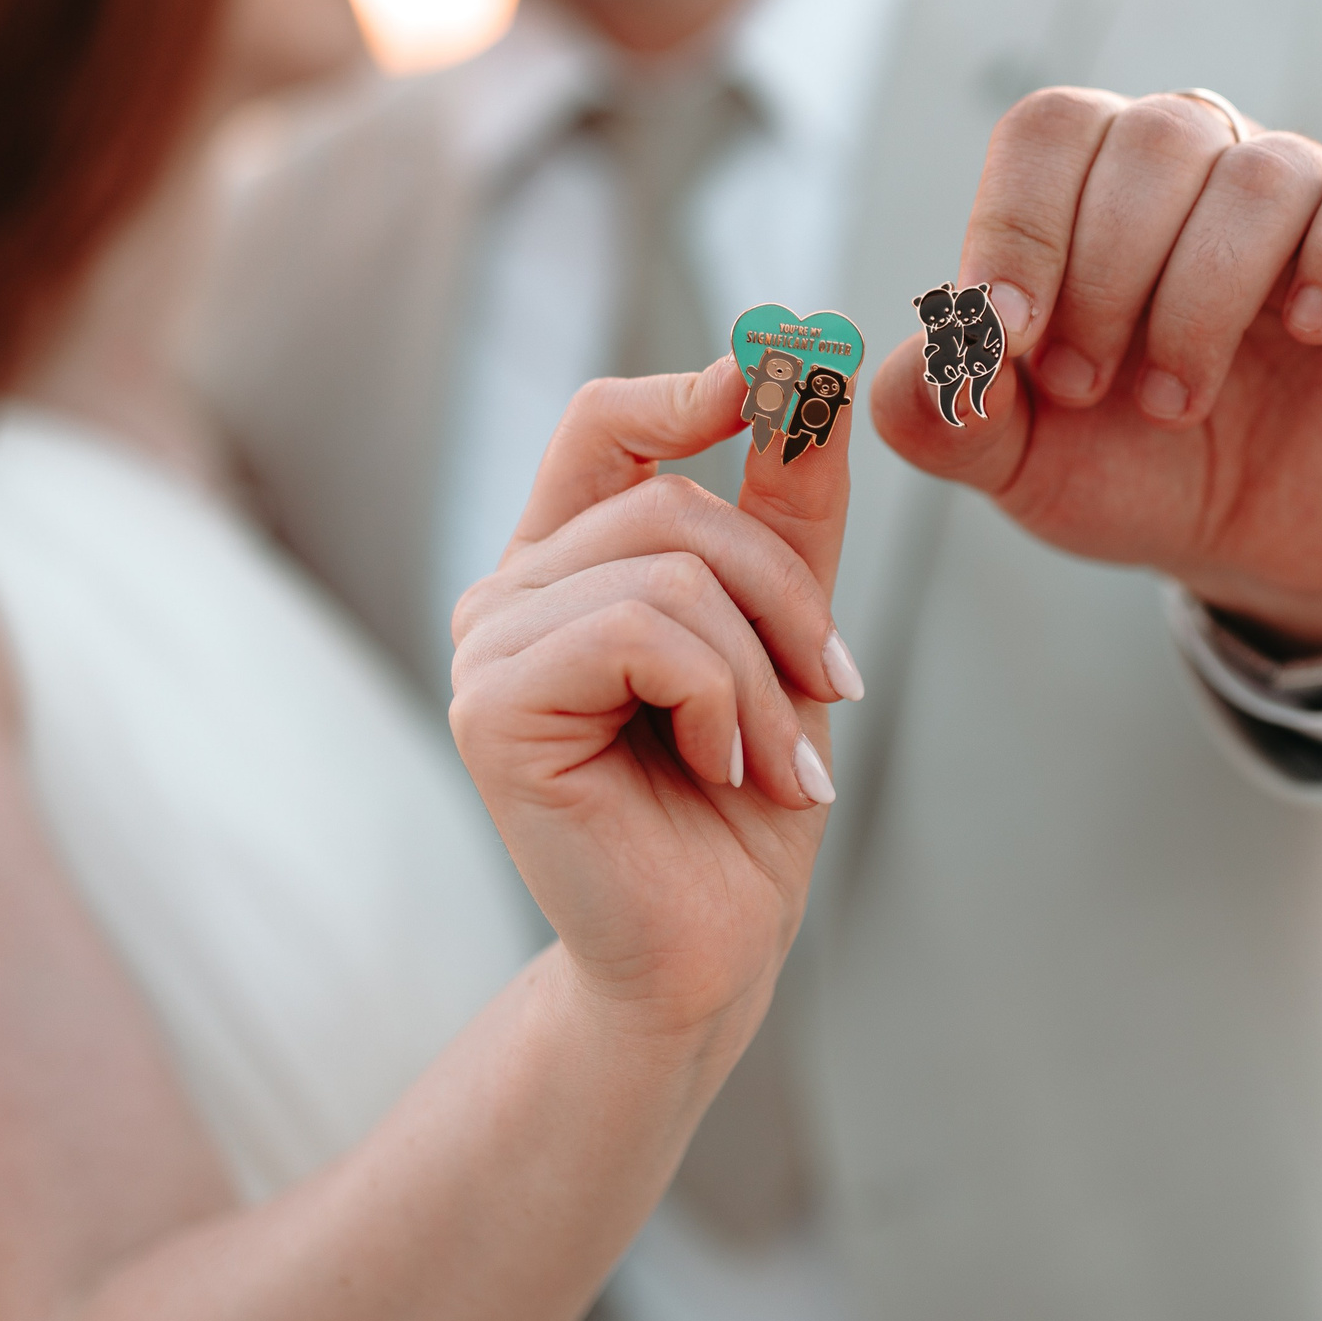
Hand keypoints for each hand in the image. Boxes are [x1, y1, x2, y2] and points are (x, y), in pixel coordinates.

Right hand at [447, 361, 855, 1041]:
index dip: (689, 388)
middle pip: (671, 502)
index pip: (605, 425)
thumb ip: (790, 510)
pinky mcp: (490, 706)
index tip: (783, 372)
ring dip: (760, 672)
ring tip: (777, 761)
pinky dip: (716, 700)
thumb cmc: (742, 805)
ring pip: (665, 571)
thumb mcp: (785, 636)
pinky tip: (718, 769)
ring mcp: (487, 647)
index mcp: (568, 564)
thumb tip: (815, 370)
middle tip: (835, 688)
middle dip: (783, 594)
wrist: (712, 950)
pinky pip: (636, 633)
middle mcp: (510, 593)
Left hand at [872, 89, 1321, 647]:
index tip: (1009, 334)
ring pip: (1259, 174)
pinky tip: (1313, 327)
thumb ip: (945, 412)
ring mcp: (1307, 190)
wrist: (1259, 544)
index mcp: (1093, 186)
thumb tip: (923, 361)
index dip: (1021, 223)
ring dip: (1205, 300)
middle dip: (1109, 278)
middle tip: (1096, 390)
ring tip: (1177, 402)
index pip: (1050, 130)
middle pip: (1150, 139)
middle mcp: (1199, 161)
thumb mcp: (1017, 461)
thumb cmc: (1130, 470)